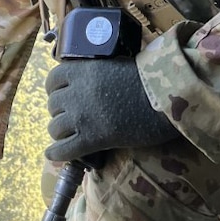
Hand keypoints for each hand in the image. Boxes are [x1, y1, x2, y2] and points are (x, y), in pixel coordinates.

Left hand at [45, 58, 180, 163]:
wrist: (167, 98)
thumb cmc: (148, 80)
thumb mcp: (115, 66)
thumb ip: (96, 73)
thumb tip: (87, 81)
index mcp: (83, 71)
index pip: (53, 79)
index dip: (55, 88)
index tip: (62, 93)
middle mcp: (77, 93)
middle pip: (53, 105)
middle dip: (60, 111)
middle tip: (73, 116)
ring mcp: (82, 117)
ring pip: (55, 128)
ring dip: (61, 131)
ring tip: (71, 134)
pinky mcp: (92, 139)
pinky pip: (64, 150)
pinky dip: (57, 153)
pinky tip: (55, 154)